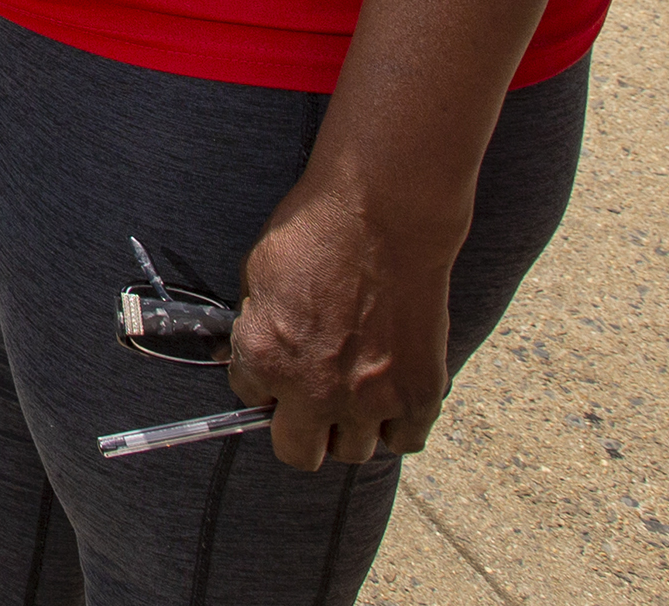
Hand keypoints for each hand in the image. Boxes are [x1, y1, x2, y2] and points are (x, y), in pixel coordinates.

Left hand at [226, 178, 462, 468]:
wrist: (385, 215)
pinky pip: (405, 440)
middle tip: (311, 401)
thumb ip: (256, 326)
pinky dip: (399, 424)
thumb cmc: (317, 232)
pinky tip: (392, 395)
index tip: (278, 369)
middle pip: (300, 453)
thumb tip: (253, 352)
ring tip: (356, 390)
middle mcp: (314, 392)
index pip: (251, 400)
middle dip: (300, 428)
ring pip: (353, 451)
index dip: (264, 384)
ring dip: (350, 426)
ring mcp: (369, 399)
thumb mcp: (257, 275)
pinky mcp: (418, 395)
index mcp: (265, 359)